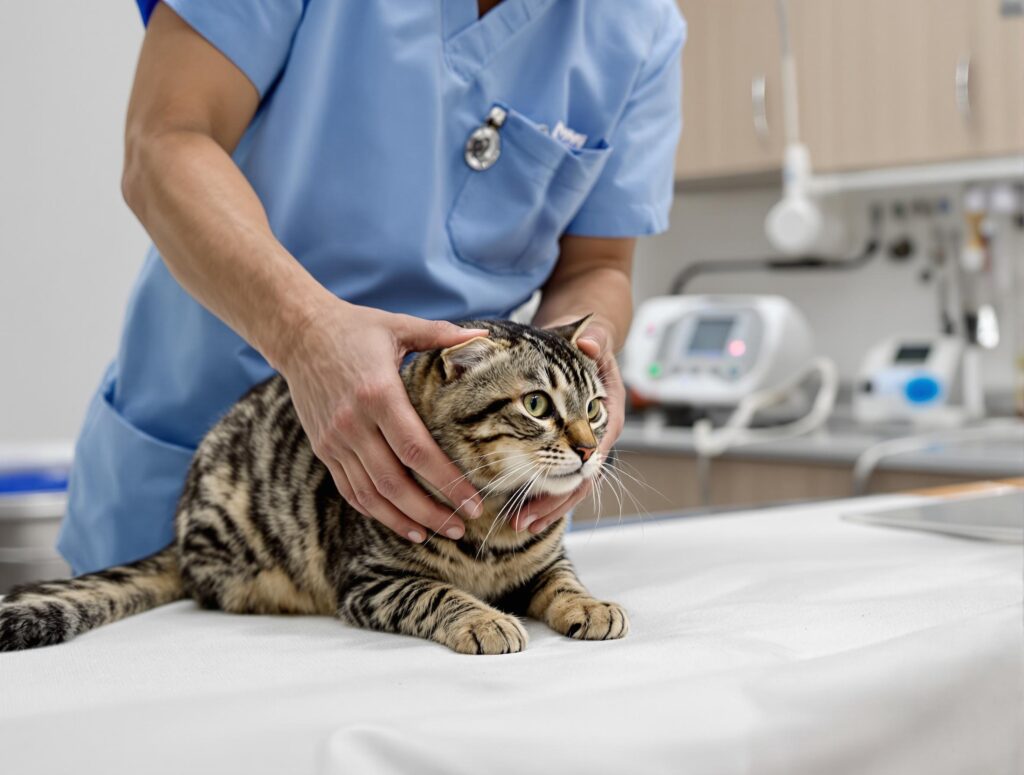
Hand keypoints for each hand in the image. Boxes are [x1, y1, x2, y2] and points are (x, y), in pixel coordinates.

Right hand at [278, 300, 486, 542]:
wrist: (297, 333)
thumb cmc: (355, 328)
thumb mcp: (398, 326)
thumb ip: (441, 334)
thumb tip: (483, 335)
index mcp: (378, 394)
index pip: (417, 451)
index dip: (447, 482)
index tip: (472, 501)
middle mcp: (353, 423)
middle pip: (394, 483)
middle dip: (431, 512)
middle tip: (462, 527)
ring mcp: (334, 440)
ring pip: (370, 495)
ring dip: (404, 520)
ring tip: (435, 534)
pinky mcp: (323, 449)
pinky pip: (350, 490)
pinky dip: (376, 512)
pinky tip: (401, 523)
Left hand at [510, 319, 625, 532]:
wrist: (584, 344)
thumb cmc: (588, 342)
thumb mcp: (594, 336)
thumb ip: (594, 339)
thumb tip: (587, 342)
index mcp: (607, 414)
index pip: (592, 451)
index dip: (570, 471)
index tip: (546, 482)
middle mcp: (597, 436)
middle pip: (579, 479)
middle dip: (552, 502)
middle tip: (522, 520)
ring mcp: (583, 445)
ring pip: (568, 485)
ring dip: (544, 506)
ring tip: (518, 524)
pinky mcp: (567, 447)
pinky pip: (558, 478)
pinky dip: (540, 494)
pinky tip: (520, 510)